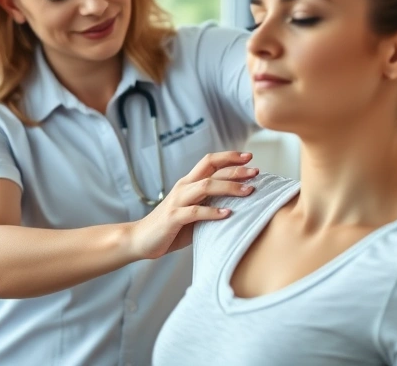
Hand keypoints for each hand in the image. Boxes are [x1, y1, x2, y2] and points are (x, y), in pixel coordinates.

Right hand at [127, 151, 258, 259]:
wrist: (140, 239)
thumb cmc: (171, 227)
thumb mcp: (193, 212)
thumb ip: (210, 204)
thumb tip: (238, 204)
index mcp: (188, 183)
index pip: (210, 162)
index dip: (229, 157)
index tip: (249, 157)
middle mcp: (183, 187)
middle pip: (211, 170)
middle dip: (236, 169)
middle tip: (255, 171)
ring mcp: (178, 201)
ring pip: (206, 186)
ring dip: (229, 187)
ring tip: (248, 191)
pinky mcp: (173, 217)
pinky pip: (195, 212)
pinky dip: (213, 212)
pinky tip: (228, 214)